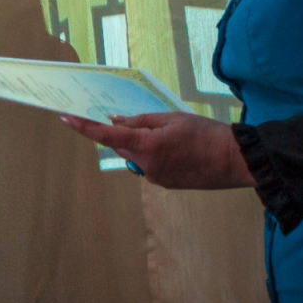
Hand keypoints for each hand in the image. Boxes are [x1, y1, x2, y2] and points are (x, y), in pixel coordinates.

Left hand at [61, 112, 254, 189]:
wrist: (236, 160)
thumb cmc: (206, 134)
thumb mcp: (172, 118)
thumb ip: (141, 120)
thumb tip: (116, 121)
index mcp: (146, 145)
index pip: (107, 135)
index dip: (84, 127)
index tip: (66, 118)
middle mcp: (146, 164)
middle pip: (121, 146)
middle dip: (124, 133)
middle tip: (145, 123)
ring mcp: (154, 177)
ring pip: (135, 157)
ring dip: (141, 145)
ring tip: (172, 138)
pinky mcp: (164, 184)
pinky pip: (148, 166)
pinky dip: (153, 156)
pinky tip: (175, 151)